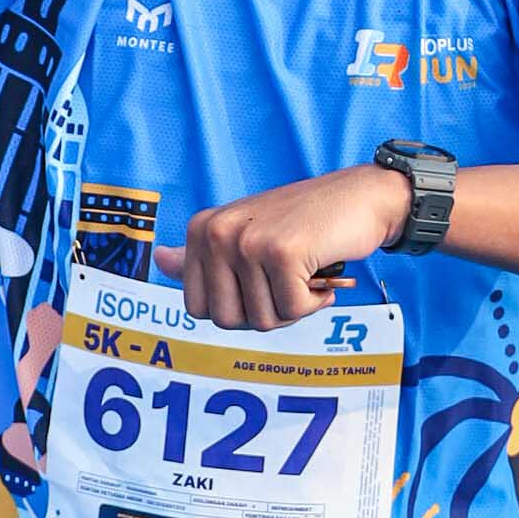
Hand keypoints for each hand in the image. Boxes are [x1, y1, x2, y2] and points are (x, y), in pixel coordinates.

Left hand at [181, 159, 405, 329]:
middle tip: (288, 283)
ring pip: (262, 319)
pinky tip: (323, 274)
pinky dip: (316, 302)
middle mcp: (217, 233)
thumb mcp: (246, 233)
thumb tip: (159, 260)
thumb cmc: (305, 222)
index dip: (237, 310)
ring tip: (306, 273)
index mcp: (202, 229)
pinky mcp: (281, 253)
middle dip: (264, 313)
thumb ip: (203, 254)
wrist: (359, 197)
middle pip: (227, 320)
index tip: (261, 285)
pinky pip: (293, 311)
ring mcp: (247, 242)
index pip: (198, 309)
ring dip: (294, 307)